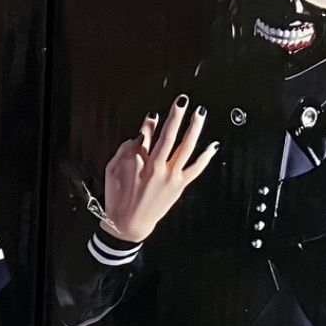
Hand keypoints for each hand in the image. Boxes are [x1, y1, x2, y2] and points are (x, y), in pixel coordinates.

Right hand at [100, 96, 216, 243]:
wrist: (128, 225)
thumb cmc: (118, 199)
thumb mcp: (112, 171)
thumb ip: (124, 151)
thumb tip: (138, 136)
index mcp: (139, 163)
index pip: (147, 135)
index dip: (151, 122)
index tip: (154, 113)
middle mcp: (157, 168)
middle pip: (169, 136)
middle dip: (176, 116)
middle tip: (182, 101)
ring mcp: (170, 177)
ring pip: (186, 148)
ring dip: (194, 128)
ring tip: (199, 113)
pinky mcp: (179, 186)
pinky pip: (196, 168)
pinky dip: (205, 157)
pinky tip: (212, 145)